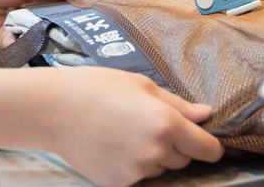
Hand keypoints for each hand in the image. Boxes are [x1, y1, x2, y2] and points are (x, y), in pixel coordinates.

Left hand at [0, 0, 79, 48]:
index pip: (58, 9)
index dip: (71, 15)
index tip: (89, 21)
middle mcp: (28, 16)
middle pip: (49, 27)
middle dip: (60, 32)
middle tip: (80, 38)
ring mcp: (16, 30)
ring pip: (36, 40)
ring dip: (44, 42)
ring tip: (61, 45)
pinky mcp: (3, 42)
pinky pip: (18, 47)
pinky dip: (25, 48)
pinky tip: (35, 47)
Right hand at [34, 67, 222, 185]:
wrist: (54, 110)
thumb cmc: (98, 88)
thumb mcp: (142, 85)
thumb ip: (178, 105)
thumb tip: (205, 114)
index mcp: (166, 124)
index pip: (207, 149)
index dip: (209, 146)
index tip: (204, 142)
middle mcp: (155, 152)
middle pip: (183, 160)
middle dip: (175, 147)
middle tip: (149, 125)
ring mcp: (136, 171)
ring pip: (160, 170)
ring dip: (153, 157)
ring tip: (126, 133)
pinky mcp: (119, 184)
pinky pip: (138, 178)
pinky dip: (133, 166)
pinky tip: (114, 147)